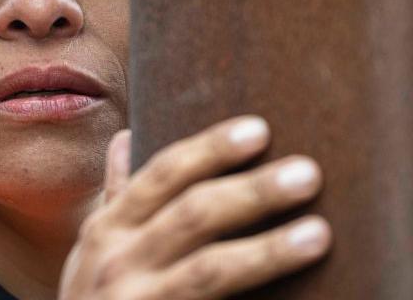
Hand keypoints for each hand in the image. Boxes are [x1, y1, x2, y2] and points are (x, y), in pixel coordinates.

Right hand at [59, 116, 330, 298]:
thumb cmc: (96, 299)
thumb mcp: (93, 249)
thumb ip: (116, 197)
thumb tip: (127, 137)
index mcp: (107, 229)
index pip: (163, 176)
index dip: (210, 150)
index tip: (259, 129)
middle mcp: (118, 263)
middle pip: (193, 215)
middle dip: (253, 192)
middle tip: (307, 172)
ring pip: (210, 270)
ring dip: (268, 250)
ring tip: (319, 233)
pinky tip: (304, 298)